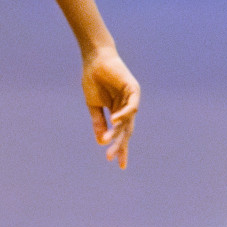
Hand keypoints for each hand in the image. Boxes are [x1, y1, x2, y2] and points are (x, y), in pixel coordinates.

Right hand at [81, 46, 138, 168]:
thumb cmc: (93, 80)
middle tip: (110, 158)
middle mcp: (126, 107)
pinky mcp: (133, 89)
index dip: (121, 149)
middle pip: (126, 131)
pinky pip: (131, 106)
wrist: (94, 60)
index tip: (120, 166)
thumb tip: (101, 141)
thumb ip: (98, 122)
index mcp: (118, 112)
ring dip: (117, 132)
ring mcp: (131, 99)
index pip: (122, 134)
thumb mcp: (93, 105)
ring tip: (108, 141)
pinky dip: (124, 114)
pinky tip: (115, 120)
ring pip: (127, 121)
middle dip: (119, 145)